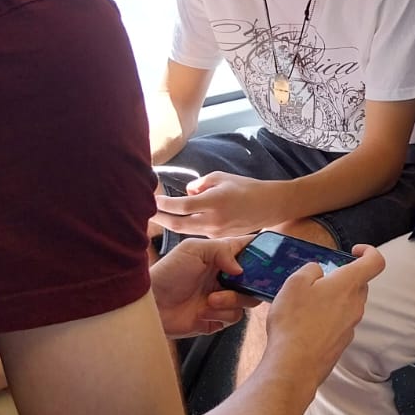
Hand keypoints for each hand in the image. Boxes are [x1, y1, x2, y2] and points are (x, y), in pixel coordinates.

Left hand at [150, 237, 258, 338]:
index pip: (249, 251)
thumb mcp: (193, 250)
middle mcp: (224, 277)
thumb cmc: (168, 273)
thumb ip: (221, 250)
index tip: (269, 259)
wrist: (151, 304)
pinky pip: (233, 317)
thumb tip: (242, 268)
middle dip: (250, 283)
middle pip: (255, 279)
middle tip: (237, 284)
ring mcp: (222, 298)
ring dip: (231, 300)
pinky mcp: (216, 318)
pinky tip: (204, 310)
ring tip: (210, 299)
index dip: (262, 253)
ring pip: (246, 300)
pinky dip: (221, 314)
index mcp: (221, 257)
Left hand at [151, 171, 284, 239]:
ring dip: (171, 223)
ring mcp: (216, 232)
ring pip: (186, 230)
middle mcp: (214, 220)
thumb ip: (199, 184)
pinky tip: (178, 218)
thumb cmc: (245, 187)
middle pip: (178, 225)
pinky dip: (186, 224)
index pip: (182, 206)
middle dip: (160, 219)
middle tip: (145, 213)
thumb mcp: (220, 177)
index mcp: (214, 202)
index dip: (164, 204)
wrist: (269, 206)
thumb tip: (186, 193)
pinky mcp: (218, 238)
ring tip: (156, 215)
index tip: (152, 199)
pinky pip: (197, 231)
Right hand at [264, 245, 386, 388]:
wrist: (294, 366)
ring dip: (333, 299)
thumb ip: (311, 270)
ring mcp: (351, 326)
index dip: (369, 251)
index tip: (353, 251)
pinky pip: (339, 323)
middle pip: (359, 284)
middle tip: (318, 280)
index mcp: (348, 285)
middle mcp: (356, 305)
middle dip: (342, 278)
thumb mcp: (295, 283)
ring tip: (306, 304)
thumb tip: (319, 272)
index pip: (375, 262)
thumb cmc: (294, 322)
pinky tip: (306, 324)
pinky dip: (328, 318)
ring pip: (348, 304)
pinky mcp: (342, 343)